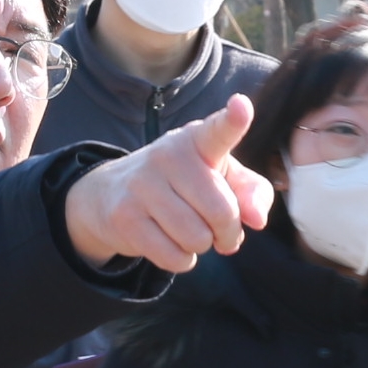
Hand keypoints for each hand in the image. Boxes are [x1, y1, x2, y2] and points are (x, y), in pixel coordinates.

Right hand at [64, 94, 274, 272]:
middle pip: (222, 212)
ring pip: (197, 239)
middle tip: (221, 233)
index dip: (233, 120)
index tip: (241, 106)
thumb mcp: (219, 177)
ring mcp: (142, 186)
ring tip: (191, 233)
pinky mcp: (125, 217)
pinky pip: (174, 257)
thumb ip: (251, 192)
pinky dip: (182, 260)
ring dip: (202, 247)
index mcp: (197, 140)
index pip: (218, 130)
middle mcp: (168, 156)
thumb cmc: (182, 184)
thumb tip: (257, 220)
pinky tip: (172, 244)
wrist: (110, 194)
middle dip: (228, 233)